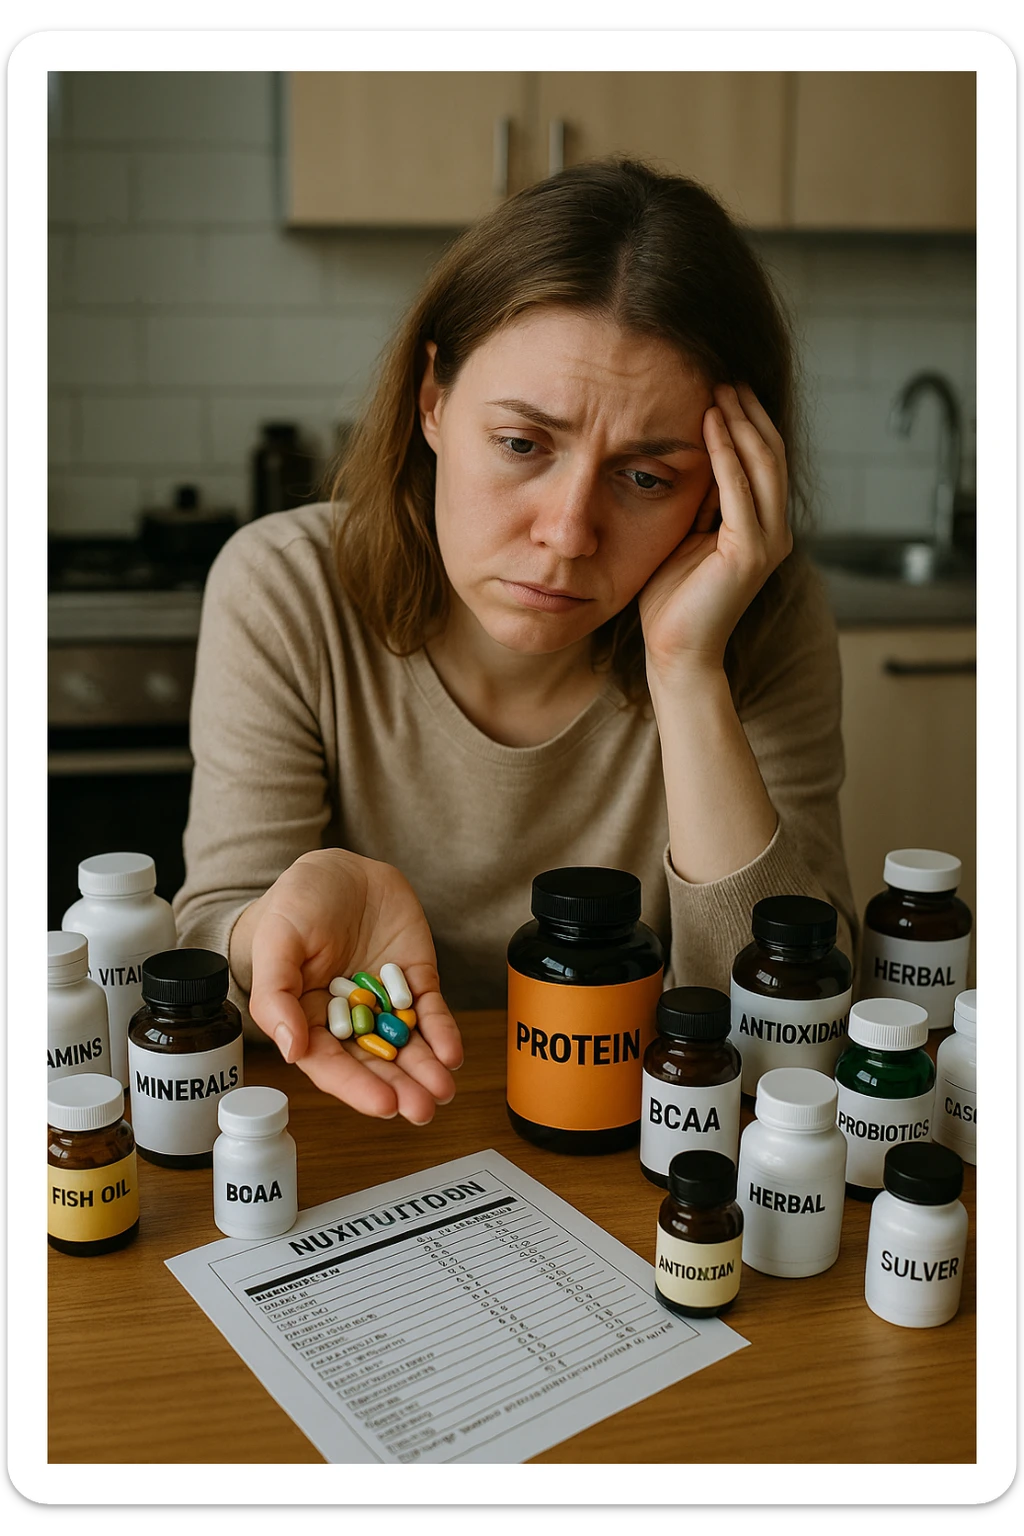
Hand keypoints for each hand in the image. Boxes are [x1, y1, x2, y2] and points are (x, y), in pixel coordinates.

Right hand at [232, 849, 462, 1123]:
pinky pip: (429, 1010)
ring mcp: (384, 1000)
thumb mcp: (277, 942)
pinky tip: (452, 1053)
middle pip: (373, 1060)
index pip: (331, 1063)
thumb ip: (277, 995)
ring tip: (443, 1091)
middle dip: (399, 1087)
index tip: (384, 1104)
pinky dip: (442, 1032)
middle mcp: (347, 1018)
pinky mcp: (414, 979)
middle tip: (423, 1108)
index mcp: (306, 1018)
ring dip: (425, 1069)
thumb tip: (291, 1049)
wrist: (339, 867)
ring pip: (406, 1043)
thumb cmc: (296, 904)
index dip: (357, 1086)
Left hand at [638, 383, 791, 678]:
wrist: (676, 651)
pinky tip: (712, 425)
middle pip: (769, 455)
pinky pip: (740, 492)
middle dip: (748, 412)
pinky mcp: (750, 553)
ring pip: (762, 466)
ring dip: (740, 423)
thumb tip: (686, 455)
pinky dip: (727, 455)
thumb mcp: (683, 534)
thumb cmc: (671, 598)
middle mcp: (774, 530)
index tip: (722, 387)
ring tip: (719, 389)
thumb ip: (697, 500)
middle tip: (723, 375)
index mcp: (760, 526)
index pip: (762, 461)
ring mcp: (766, 541)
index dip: (747, 422)